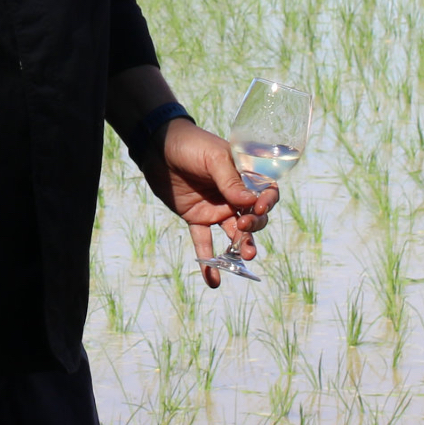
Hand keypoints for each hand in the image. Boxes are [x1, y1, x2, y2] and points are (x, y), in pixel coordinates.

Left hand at [140, 118, 277, 287]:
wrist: (156, 147)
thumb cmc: (189, 144)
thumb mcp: (212, 157)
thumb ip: (230, 180)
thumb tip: (251, 202)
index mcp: (243, 176)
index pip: (265, 193)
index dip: (267, 202)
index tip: (258, 207)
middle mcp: (233, 195)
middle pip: (254, 217)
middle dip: (253, 226)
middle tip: (243, 227)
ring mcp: (215, 209)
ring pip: (235, 234)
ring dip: (241, 248)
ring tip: (243, 258)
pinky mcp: (196, 218)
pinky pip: (205, 243)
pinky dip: (209, 262)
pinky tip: (213, 280)